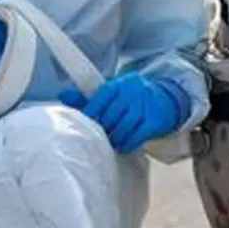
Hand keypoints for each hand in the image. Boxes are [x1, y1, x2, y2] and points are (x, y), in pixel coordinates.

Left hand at [60, 72, 187, 153]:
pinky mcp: (155, 121)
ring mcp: (145, 106)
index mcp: (119, 83)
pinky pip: (134, 138)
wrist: (166, 100)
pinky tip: (124, 144)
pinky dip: (126, 144)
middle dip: (102, 130)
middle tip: (99, 136)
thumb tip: (62, 94)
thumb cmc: (133, 98)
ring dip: (113, 139)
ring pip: (120, 130)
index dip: (89, 114)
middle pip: (109, 118)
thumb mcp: (112, 93)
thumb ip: (87, 96)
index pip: (100, 99)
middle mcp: (133, 92)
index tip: (83, 125)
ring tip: (111, 141)